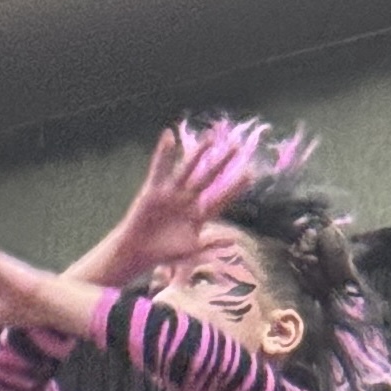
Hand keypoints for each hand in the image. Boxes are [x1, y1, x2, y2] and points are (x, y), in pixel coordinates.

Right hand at [76, 122, 260, 287]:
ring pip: (188, 169)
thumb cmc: (165, 254)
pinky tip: (168, 135)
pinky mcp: (154, 189)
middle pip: (208, 178)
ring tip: (210, 137)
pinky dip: (163, 152)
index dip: (234, 187)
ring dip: (198, 154)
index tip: (250, 174)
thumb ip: (210, 245)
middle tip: (236, 146)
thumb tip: (233, 241)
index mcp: (198, 215)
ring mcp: (172, 193)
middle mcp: (188, 200)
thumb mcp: (191, 252)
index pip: (220, 198)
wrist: (139, 252)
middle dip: (222, 163)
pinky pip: (159, 168)